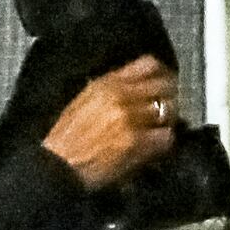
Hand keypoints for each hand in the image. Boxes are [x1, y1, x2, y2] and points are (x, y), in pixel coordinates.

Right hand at [44, 55, 181, 189]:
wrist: (59, 166)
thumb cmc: (67, 138)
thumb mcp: (84, 101)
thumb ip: (112, 90)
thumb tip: (136, 87)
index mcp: (107, 83)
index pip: (148, 64)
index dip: (163, 73)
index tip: (166, 81)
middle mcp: (121, 96)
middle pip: (165, 85)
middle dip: (170, 97)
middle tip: (168, 108)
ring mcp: (131, 118)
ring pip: (169, 110)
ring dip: (168, 120)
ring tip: (161, 128)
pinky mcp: (137, 142)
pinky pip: (166, 136)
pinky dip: (164, 141)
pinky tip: (156, 146)